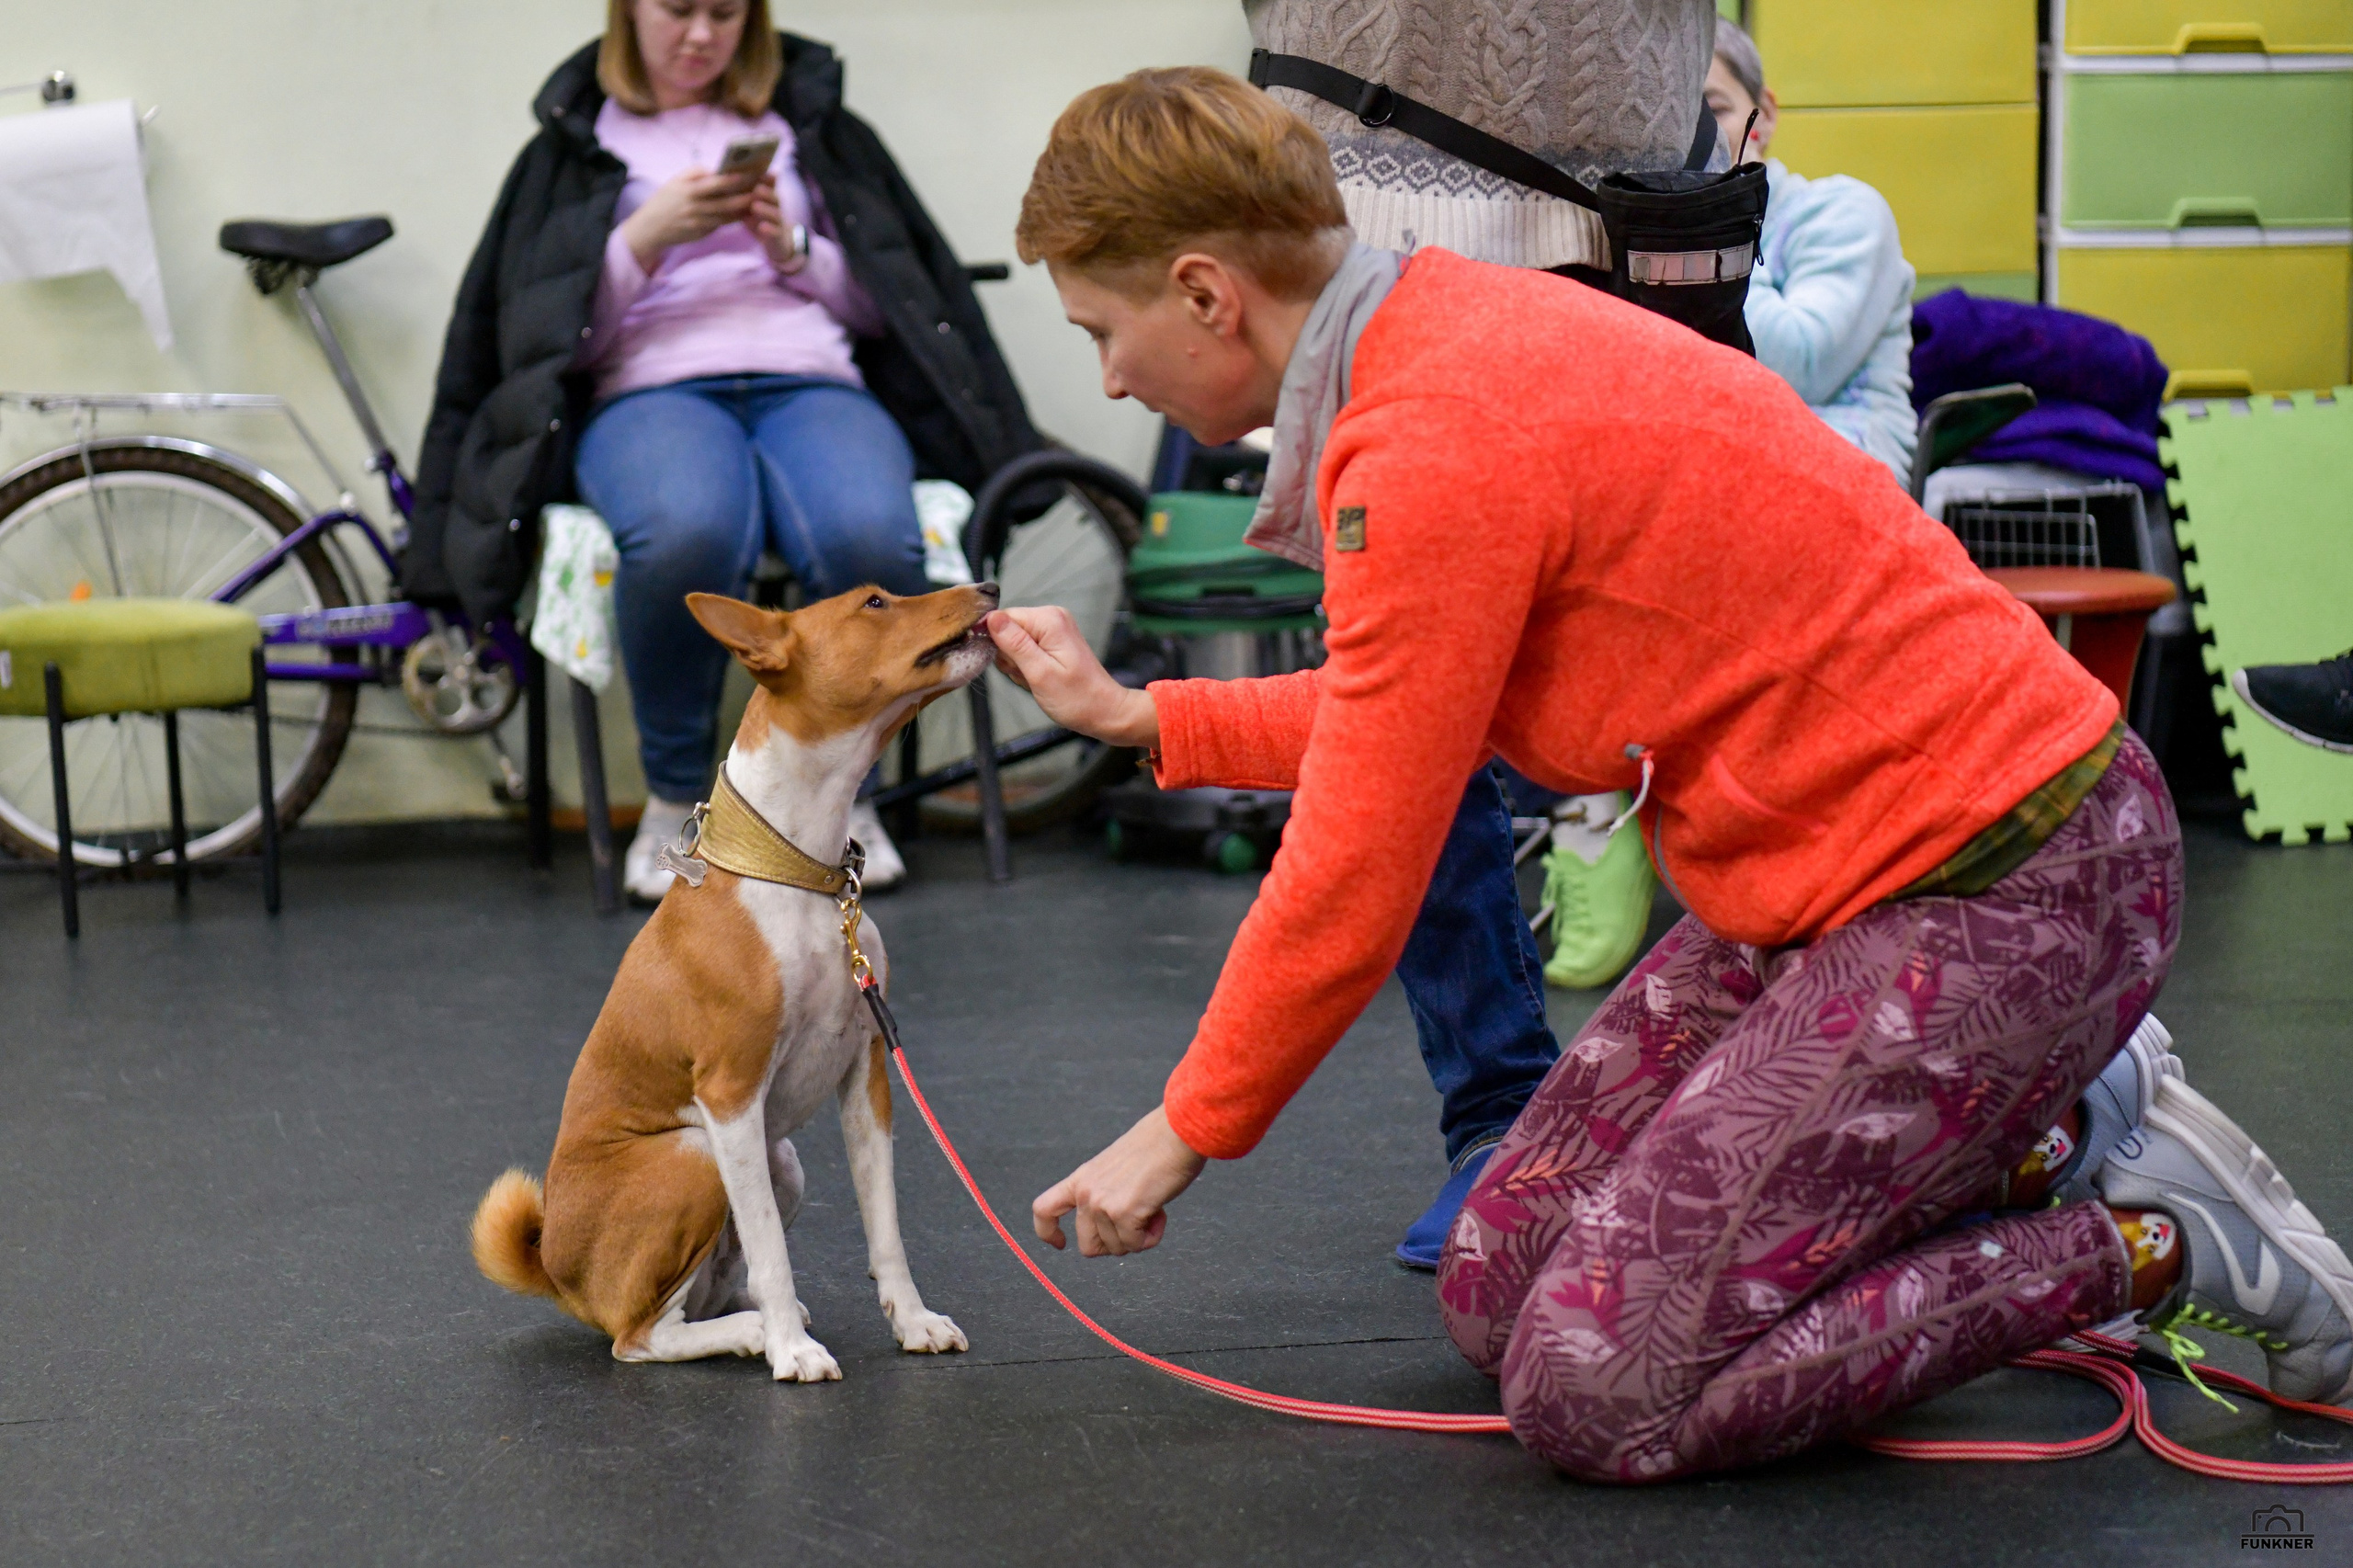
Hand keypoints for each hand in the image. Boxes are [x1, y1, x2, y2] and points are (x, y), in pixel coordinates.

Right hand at [619, 166, 759, 272]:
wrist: (651, 228)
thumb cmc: (665, 199)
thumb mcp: (676, 181)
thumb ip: (696, 172)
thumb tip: (716, 169)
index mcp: (689, 191)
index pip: (715, 184)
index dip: (733, 180)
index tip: (748, 174)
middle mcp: (695, 208)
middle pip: (726, 203)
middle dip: (745, 197)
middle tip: (761, 190)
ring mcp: (699, 223)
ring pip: (727, 216)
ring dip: (744, 209)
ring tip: (758, 201)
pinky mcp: (702, 233)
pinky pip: (721, 225)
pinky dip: (734, 219)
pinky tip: (745, 212)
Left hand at [747, 175, 805, 272]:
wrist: (778, 244)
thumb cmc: (761, 221)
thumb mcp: (753, 208)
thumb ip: (745, 195)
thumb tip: (726, 179)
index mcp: (770, 200)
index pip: (771, 186)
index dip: (767, 180)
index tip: (760, 173)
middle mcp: (776, 209)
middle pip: (775, 198)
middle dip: (766, 193)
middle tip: (756, 188)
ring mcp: (779, 223)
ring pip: (776, 215)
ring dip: (766, 210)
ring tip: (755, 206)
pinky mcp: (779, 238)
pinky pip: (776, 233)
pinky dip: (770, 230)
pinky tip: (762, 227)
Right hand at [986, 606, 1159, 748]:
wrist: (1104, 711)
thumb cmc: (1077, 698)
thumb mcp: (1040, 673)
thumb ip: (1014, 644)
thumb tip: (991, 618)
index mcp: (1048, 620)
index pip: (1001, 618)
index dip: (997, 643)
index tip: (1012, 665)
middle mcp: (1051, 617)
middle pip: (1006, 630)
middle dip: (1010, 658)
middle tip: (1029, 676)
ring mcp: (1053, 629)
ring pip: (1013, 643)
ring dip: (1018, 665)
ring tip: (1036, 680)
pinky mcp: (1053, 641)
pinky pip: (1024, 650)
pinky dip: (1026, 667)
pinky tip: (1039, 679)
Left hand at [1032, 1105, 1206, 1256]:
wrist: (1176, 1133)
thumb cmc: (1156, 1147)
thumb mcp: (1115, 1169)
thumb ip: (1105, 1194)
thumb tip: (1114, 1229)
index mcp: (1081, 1178)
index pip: (1044, 1209)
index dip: (1048, 1232)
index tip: (1061, 1244)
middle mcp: (1086, 1192)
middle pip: (1088, 1246)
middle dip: (1114, 1245)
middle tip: (1135, 1227)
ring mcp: (1101, 1203)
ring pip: (1116, 1249)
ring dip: (1139, 1237)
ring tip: (1153, 1209)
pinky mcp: (1123, 1213)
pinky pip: (1135, 1245)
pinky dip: (1151, 1237)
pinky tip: (1160, 1213)